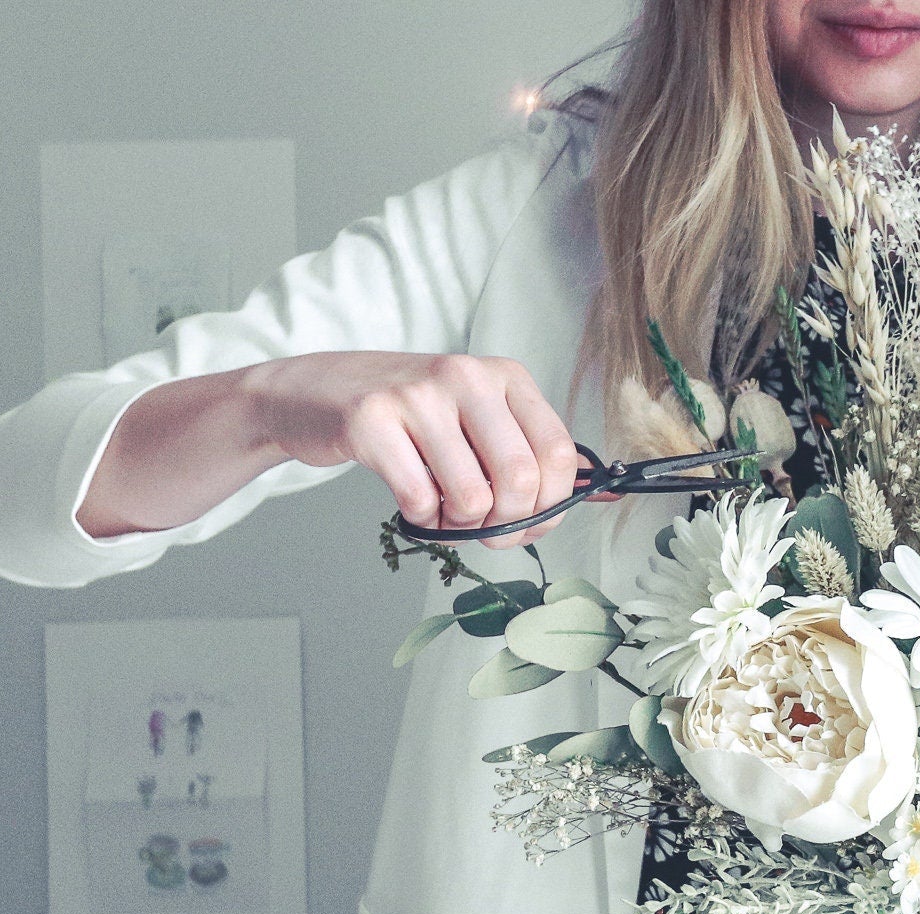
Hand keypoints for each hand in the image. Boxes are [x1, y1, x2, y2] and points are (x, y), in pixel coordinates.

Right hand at [242, 350, 581, 547]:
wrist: (316, 394)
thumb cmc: (410, 418)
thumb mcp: (478, 419)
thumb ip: (532, 452)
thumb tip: (603, 493)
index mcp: (505, 377)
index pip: (558, 453)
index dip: (550, 505)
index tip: (528, 522)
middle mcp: (467, 376)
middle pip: (520, 480)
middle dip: (507, 525)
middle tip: (483, 530)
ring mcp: (418, 395)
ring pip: (472, 498)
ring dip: (459, 526)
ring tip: (442, 510)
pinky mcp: (372, 420)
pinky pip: (420, 501)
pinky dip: (420, 519)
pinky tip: (410, 502)